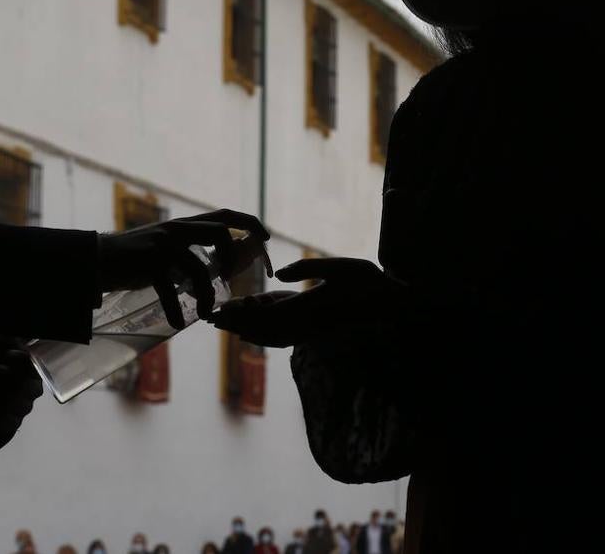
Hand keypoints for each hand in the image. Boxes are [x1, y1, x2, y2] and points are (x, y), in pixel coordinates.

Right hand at [97, 209, 270, 329]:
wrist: (97, 259)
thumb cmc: (134, 259)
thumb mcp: (166, 249)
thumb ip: (190, 253)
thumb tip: (218, 268)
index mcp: (184, 225)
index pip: (224, 214)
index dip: (249, 222)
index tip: (265, 237)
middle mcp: (177, 230)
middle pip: (220, 232)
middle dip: (232, 258)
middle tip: (229, 281)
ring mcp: (163, 244)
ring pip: (200, 267)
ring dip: (206, 294)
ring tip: (206, 313)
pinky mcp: (149, 262)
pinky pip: (170, 289)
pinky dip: (176, 309)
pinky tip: (178, 323)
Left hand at [208, 256, 392, 347]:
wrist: (394, 307)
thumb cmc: (370, 282)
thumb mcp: (342, 266)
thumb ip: (309, 268)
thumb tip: (279, 275)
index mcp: (311, 307)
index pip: (268, 314)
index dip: (242, 314)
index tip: (221, 310)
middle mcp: (309, 324)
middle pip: (263, 328)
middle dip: (235, 324)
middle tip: (210, 318)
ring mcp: (313, 331)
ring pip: (272, 336)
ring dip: (246, 331)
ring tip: (225, 326)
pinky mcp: (317, 332)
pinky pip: (285, 339)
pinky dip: (265, 337)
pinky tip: (255, 333)